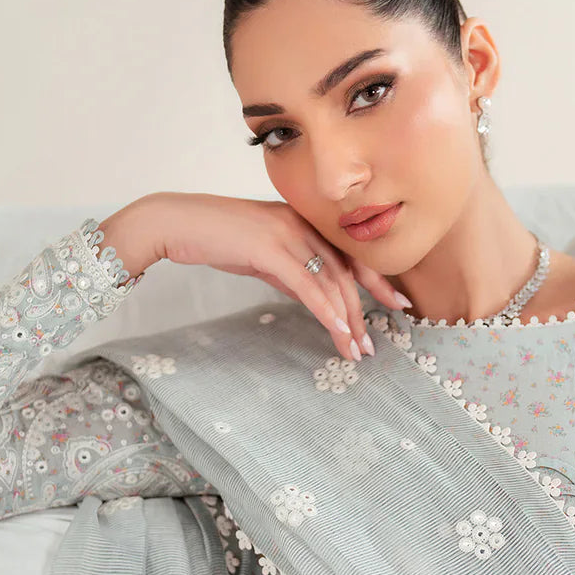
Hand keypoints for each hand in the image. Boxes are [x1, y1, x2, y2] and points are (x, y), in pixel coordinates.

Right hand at [132, 191, 408, 364]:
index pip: (350, 255)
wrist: (177, 223)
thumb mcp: (263, 255)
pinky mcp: (269, 248)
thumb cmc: (216, 237)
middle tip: (372, 345)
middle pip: (346, 272)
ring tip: (354, 351)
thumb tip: (312, 295)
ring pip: (330, 281)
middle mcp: (302, 225)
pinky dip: (324, 309)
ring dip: (346, 320)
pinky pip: (306, 283)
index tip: (397, 304)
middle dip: (364, 312)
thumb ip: (290, 270)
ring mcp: (287, 234)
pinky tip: (336, 329)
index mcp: (305, 223)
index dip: (377, 281)